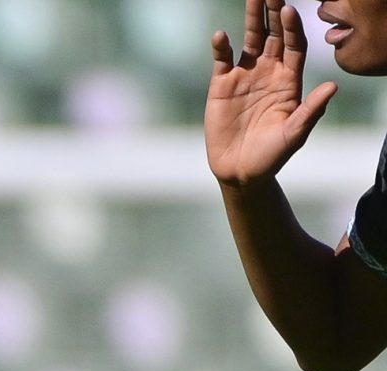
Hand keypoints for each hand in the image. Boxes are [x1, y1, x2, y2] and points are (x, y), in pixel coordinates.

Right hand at [209, 2, 337, 185]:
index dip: (292, 28)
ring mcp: (245, 77)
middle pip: (274, 36)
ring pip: (250, 40)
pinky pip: (222, 60)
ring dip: (252, 19)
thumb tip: (333, 87)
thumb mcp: (294, 135)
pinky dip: (221, 47)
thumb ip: (311, 111)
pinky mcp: (222, 85)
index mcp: (290, 80)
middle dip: (274, 13)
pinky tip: (221, 36)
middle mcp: (269, 72)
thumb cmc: (272, 155)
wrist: (241, 170)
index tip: (290, 11)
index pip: (294, 46)